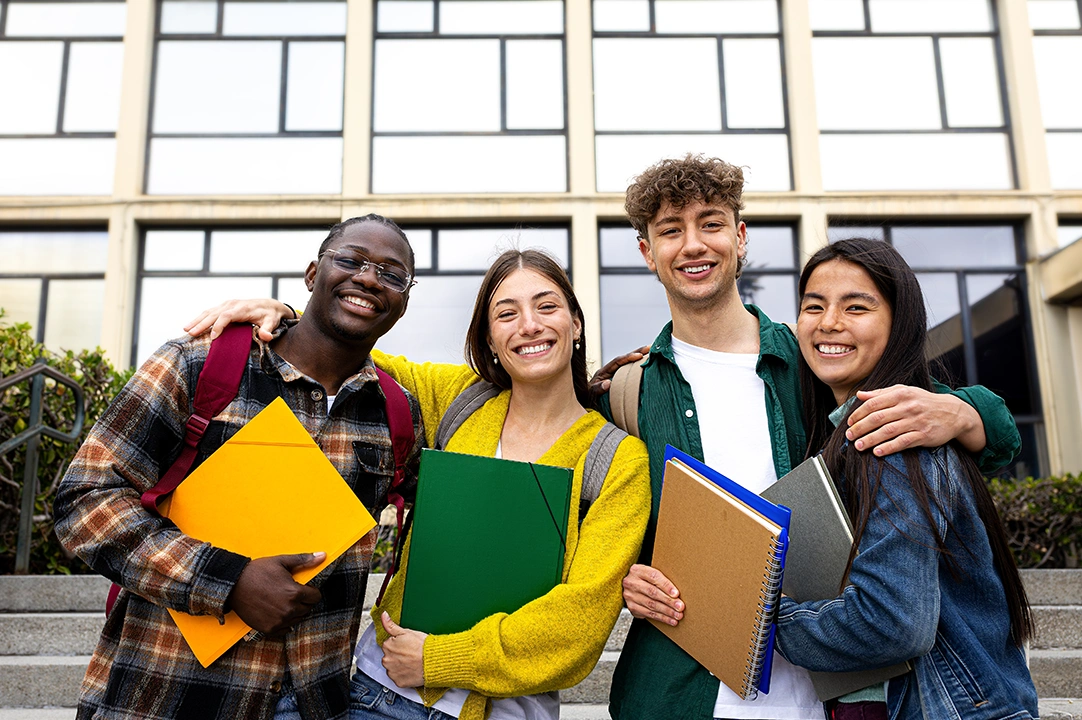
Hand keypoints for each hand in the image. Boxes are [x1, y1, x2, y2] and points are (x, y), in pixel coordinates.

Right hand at [184, 299, 293, 341]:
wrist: (270, 305)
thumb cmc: (270, 316)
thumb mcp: (272, 323)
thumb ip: (268, 330)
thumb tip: (266, 336)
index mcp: (242, 308)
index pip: (227, 316)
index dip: (219, 326)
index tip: (212, 337)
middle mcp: (232, 304)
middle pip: (214, 313)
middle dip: (202, 323)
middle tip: (190, 333)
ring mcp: (227, 304)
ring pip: (209, 311)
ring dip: (197, 320)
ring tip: (185, 329)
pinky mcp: (224, 306)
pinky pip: (210, 312)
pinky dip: (200, 318)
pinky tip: (192, 326)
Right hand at [228, 552, 324, 635]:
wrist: (233, 585)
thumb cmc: (257, 571)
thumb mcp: (281, 562)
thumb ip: (304, 560)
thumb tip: (323, 555)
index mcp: (294, 593)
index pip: (316, 597)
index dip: (311, 591)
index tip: (304, 588)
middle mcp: (289, 610)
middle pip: (308, 609)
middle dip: (303, 601)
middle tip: (292, 593)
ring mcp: (279, 621)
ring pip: (298, 619)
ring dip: (295, 611)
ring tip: (283, 601)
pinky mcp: (269, 629)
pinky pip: (286, 629)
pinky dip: (284, 622)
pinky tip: (277, 611)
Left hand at [380, 612, 426, 686]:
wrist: (433, 661)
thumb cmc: (423, 646)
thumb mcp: (406, 631)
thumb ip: (391, 625)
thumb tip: (383, 615)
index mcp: (387, 646)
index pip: (389, 645)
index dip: (399, 645)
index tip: (407, 646)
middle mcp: (386, 660)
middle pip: (389, 657)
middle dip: (398, 656)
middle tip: (410, 654)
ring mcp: (392, 672)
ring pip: (393, 668)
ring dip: (400, 666)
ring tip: (412, 662)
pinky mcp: (398, 682)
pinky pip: (398, 678)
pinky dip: (404, 675)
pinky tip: (411, 670)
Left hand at [588, 346, 649, 397]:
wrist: (585, 400)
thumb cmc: (587, 398)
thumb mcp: (590, 394)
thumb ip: (597, 389)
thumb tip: (608, 383)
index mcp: (603, 371)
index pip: (617, 361)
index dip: (628, 357)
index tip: (639, 356)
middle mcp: (610, 370)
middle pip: (625, 358)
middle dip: (638, 352)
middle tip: (650, 348)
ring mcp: (615, 374)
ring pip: (628, 364)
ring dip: (639, 357)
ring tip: (652, 352)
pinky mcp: (619, 380)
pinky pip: (629, 371)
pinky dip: (638, 367)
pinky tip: (647, 364)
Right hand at [622, 564, 683, 625]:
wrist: (629, 586)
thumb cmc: (644, 579)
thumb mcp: (649, 573)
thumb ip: (661, 579)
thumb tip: (678, 592)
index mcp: (637, 570)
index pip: (653, 576)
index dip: (666, 585)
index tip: (676, 594)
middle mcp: (631, 582)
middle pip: (652, 592)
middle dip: (668, 601)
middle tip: (680, 607)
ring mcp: (630, 596)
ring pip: (651, 605)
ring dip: (667, 611)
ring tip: (678, 615)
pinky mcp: (631, 607)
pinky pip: (648, 614)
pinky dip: (662, 618)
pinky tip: (671, 620)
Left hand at [846, 385, 985, 456]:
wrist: (954, 412)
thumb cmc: (924, 401)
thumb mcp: (904, 391)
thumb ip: (881, 393)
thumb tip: (859, 394)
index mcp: (900, 394)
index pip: (873, 404)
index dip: (858, 414)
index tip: (849, 423)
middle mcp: (908, 407)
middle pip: (878, 418)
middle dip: (860, 428)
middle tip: (849, 436)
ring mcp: (916, 421)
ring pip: (888, 431)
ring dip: (871, 439)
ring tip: (858, 446)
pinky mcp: (924, 435)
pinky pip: (903, 442)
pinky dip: (889, 447)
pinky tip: (877, 452)